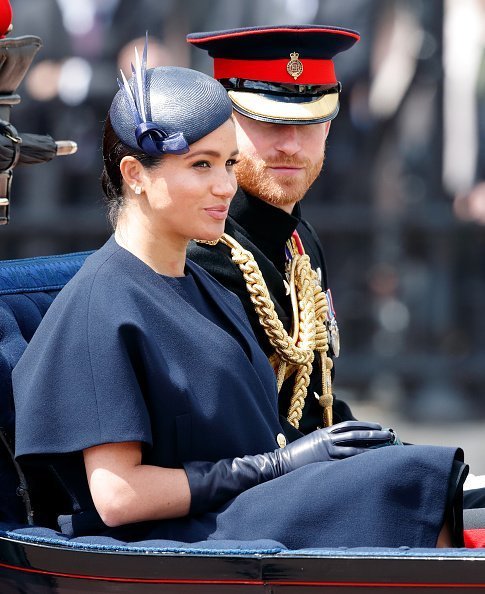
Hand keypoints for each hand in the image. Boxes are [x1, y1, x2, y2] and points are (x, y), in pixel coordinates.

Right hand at [272, 421, 394, 472]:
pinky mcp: (325, 463)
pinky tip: (372, 463)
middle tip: (390, 434)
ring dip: (372, 447)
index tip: (378, 426)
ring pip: (354, 448)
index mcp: (325, 433)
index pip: (349, 426)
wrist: (280, 463)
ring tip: (386, 448)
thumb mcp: (312, 442)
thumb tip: (341, 444)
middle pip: (355, 434)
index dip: (365, 425)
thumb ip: (326, 441)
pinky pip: (346, 461)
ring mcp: (326, 451)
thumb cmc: (296, 455)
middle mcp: (327, 439)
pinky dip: (360, 461)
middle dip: (374, 434)